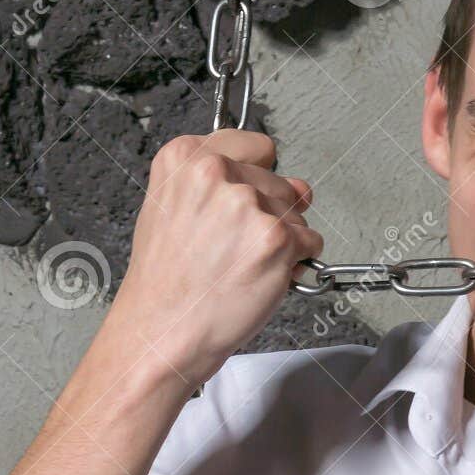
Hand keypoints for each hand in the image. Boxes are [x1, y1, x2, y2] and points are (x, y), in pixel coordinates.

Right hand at [106, 129, 323, 387]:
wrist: (164, 329)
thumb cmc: (166, 282)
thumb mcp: (172, 210)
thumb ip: (226, 185)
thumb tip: (293, 184)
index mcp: (184, 158)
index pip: (256, 145)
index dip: (257, 176)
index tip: (246, 195)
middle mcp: (215, 172)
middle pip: (280, 182)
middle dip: (270, 214)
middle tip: (234, 248)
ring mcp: (247, 203)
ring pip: (297, 212)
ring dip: (283, 240)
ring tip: (242, 264)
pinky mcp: (276, 237)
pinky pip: (310, 241)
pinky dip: (297, 263)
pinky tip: (261, 275)